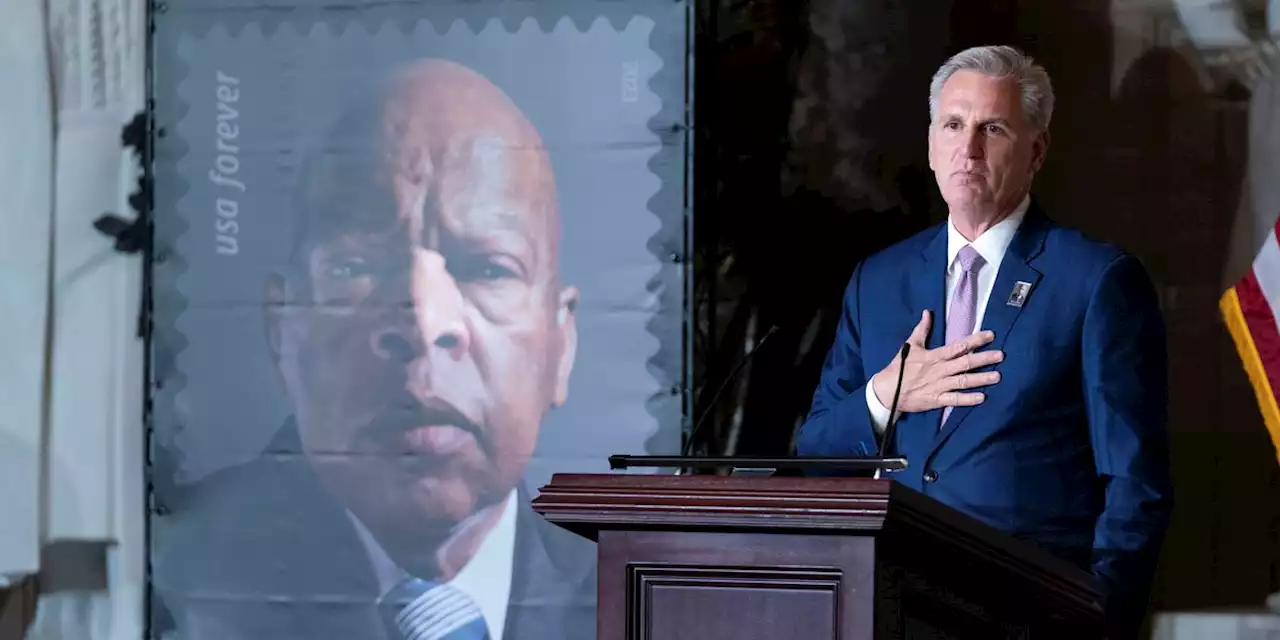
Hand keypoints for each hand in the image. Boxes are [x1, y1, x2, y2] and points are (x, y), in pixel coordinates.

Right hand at [870, 310, 1003, 413]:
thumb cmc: (899, 368)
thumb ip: (922, 329)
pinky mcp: (936, 400)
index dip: (975, 340)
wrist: (886, 391)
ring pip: (963, 381)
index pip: (958, 346)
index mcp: (934, 356)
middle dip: (984, 359)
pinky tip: (982, 398)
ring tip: (997, 376)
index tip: (990, 335)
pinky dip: (968, 399)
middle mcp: (939, 370)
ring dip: (981, 379)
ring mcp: (938, 386)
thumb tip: (927, 312)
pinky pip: (955, 400)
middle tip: (1000, 355)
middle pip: (965, 363)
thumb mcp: (910, 346)